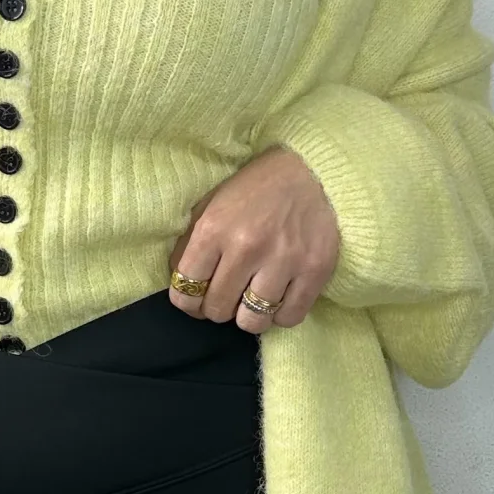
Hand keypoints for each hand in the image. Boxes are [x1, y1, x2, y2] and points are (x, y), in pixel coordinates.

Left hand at [167, 144, 340, 332]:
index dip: (187, 302)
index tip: (197, 298)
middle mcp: (246, 248)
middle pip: (218, 310)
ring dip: (249, 316)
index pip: (185, 291)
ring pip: (252, 321)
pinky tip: (278, 299)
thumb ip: (190, 244)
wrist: (312, 171)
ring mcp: (283, 261)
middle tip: (227, 296)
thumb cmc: (255, 189)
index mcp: (213, 230)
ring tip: (253, 299)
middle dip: (218, 308)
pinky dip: (280, 315)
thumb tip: (179, 282)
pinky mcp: (314, 270)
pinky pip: (289, 318)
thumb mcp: (210, 205)